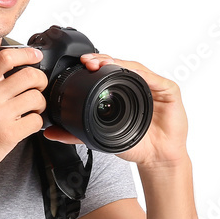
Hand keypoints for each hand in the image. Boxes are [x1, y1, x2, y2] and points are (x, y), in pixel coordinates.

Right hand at [0, 33, 49, 178]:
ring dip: (39, 104)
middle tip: (38, 87)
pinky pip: (36, 121)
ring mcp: (0, 116)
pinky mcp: (9, 134)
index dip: (26, 54)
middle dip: (40, 81)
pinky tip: (27, 123)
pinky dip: (36, 122)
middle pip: (30, 76)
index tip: (35, 56)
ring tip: (31, 108)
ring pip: (36, 99)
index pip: (5, 58)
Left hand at [42, 53, 188, 167]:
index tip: (81, 63)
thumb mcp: (99, 136)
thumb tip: (50, 133)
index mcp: (123, 91)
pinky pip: (154, 79)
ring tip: (103, 63)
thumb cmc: (135, 144)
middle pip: (120, 65)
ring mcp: (154, 86)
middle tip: (87, 61)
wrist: (158, 158)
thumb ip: (75, 134)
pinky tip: (129, 72)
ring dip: (118, 63)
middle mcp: (138, 85)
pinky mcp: (169, 90)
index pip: (108, 72)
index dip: (95, 65)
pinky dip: (141, 74)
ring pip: (135, 68)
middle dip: (103, 60)